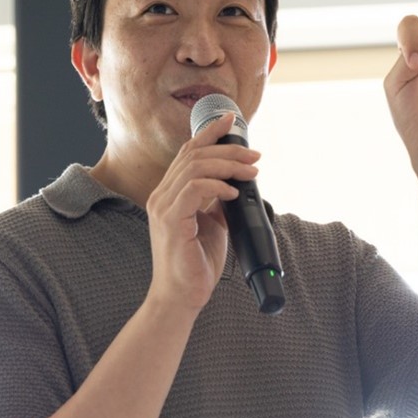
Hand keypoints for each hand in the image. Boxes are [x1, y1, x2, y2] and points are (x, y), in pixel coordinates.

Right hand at [143, 112, 259, 312]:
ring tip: (251, 172)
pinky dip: (218, 186)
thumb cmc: (196, 264)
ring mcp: (163, 206)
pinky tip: (234, 193)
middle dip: (228, 148)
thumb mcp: (213, 224)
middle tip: (255, 154)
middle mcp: (162, 195)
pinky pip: (194, 189)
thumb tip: (236, 183)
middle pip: (194, 154)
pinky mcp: (170, 220)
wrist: (181, 296)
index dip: (210, 132)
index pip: (188, 152)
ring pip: (195, 167)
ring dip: (228, 165)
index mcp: (170, 193)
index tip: (232, 120)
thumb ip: (217, 201)